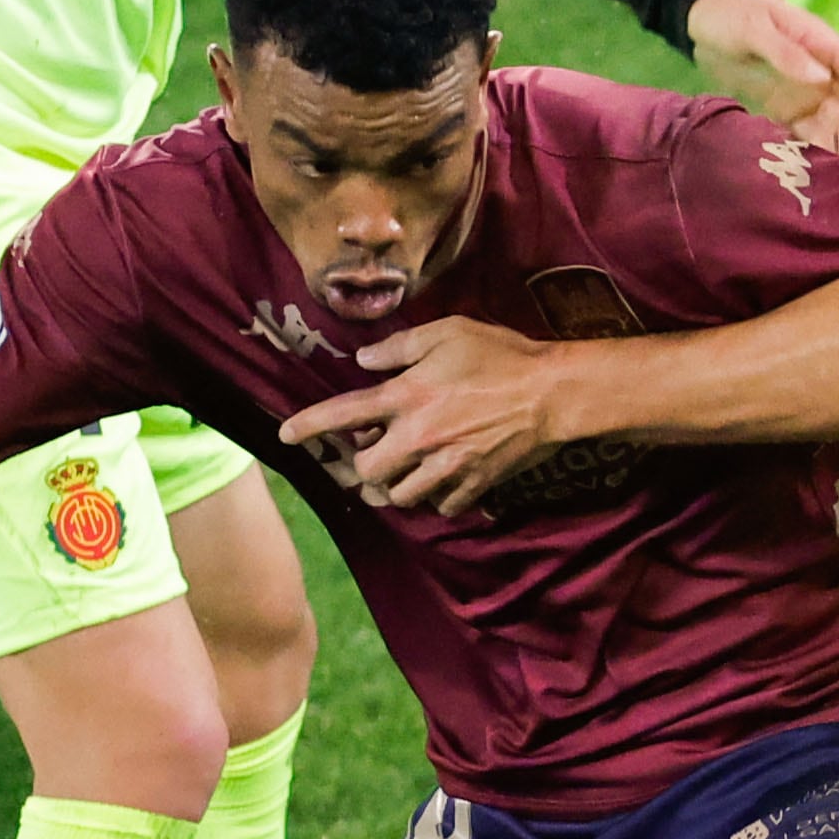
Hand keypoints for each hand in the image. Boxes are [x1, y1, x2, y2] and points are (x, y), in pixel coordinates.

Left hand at [277, 317, 570, 514]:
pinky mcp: (473, 484)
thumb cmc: (501, 354)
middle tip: (373, 452)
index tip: (285, 434)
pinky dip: (434, 499)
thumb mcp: (447, 332)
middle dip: (362, 466)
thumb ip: (400, 346)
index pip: (344, 414)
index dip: (309, 425)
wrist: (553, 393)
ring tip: (404, 470)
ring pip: (400, 496)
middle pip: (367, 471)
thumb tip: (364, 360)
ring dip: (395, 485)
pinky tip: (440, 481)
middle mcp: (420, 435)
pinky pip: (440, 506)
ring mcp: (447, 465)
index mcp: (408, 395)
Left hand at [689, 0, 838, 155]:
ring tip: (815, 158)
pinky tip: (795, 158)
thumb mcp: (753, 26)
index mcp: (822, 44)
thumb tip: (821, 78)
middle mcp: (823, 72)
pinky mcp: (786, 111)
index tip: (838, 114)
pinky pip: (810, 134)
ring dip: (838, 143)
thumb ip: (785, 51)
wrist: (698, 21)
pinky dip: (811, 149)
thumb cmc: (729, 14)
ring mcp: (806, 94)